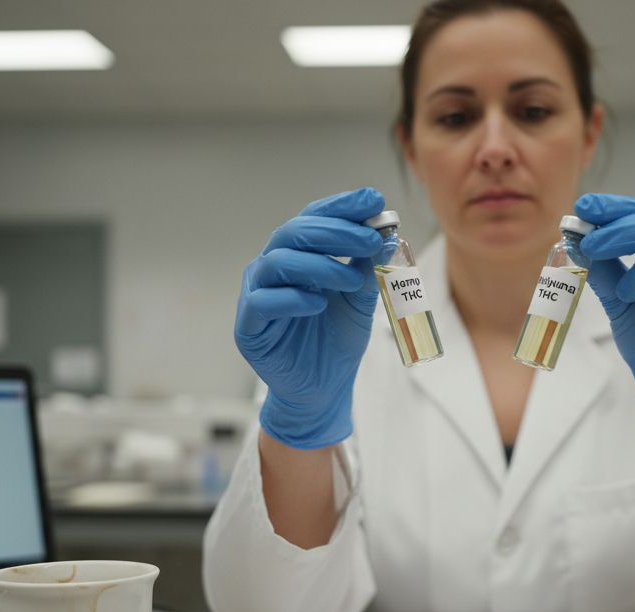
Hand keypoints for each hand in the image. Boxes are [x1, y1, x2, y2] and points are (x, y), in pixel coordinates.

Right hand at [235, 188, 384, 449]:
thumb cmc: (336, 340)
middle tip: (370, 238)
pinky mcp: (249, 326)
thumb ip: (367, 269)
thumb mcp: (360, 300)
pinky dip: (293, 299)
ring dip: (320, 265)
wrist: (323, 389)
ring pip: (278, 262)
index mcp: (299, 254)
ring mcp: (257, 294)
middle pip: (294, 233)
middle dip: (336, 232)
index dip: (341, 206)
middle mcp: (273, 267)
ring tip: (352, 279)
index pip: (314, 218)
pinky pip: (262, 302)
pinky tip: (318, 305)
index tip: (373, 200)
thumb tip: (385, 236)